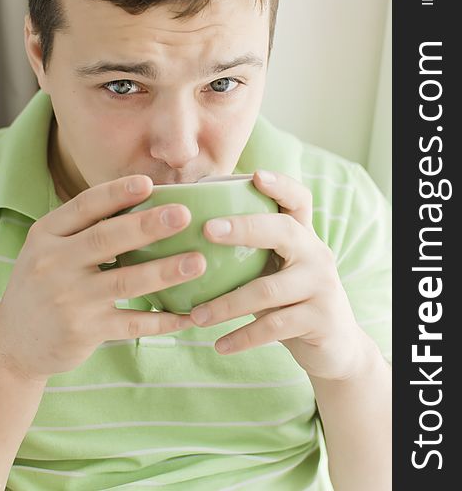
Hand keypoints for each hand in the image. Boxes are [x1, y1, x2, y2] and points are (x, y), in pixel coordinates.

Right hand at [0, 175, 205, 381]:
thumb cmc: (45, 284)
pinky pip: (132, 323)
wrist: (15, 343)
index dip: (117, 193)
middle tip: (183, 215)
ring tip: (198, 262)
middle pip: (106, 238)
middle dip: (148, 225)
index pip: (84, 206)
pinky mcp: (85, 331)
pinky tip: (188, 314)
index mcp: (47, 235)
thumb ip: (85, 229)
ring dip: (165, 271)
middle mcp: (54, 263)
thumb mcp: (50, 249)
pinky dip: (163, 320)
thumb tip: (143, 201)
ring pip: (125, 281)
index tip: (148, 183)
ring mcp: (70, 299)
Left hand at [189, 170, 368, 381]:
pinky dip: (243, 337)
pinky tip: (220, 345)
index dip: (280, 184)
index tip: (255, 174)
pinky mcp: (321, 319)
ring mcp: (322, 286)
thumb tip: (186, 243)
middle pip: (283, 230)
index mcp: (303, 237)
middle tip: (207, 230)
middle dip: (244, 227)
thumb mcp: (276, 272)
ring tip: (196, 316)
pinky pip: (274, 327)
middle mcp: (317, 254)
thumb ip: (249, 256)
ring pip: (268, 290)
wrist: (336, 346)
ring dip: (226, 304)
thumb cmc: (290, 302)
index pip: (299, 200)